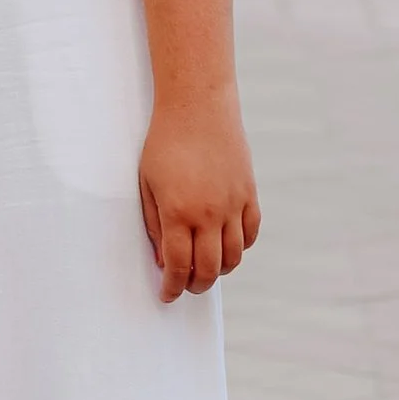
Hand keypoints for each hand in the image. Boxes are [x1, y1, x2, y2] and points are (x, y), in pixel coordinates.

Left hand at [139, 85, 261, 303]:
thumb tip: (162, 260)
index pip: (178, 265)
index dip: (172, 286)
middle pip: (209, 269)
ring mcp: (233, 204)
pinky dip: (240, 247)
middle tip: (186, 285)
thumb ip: (155, 224)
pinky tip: (226, 246)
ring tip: (205, 267)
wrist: (197, 105)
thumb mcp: (147, 183)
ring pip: (233, 257)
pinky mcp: (249, 193)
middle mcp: (209, 213)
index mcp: (179, 212)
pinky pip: (250, 233)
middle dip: (195, 285)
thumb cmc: (165, 142)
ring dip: (219, 270)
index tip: (167, 294)